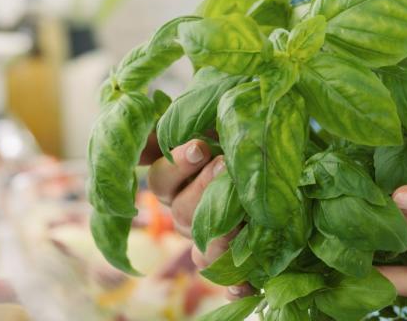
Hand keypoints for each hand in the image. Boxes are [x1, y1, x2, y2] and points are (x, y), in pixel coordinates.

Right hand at [147, 139, 251, 298]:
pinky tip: (245, 284)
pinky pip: (228, 278)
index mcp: (173, 183)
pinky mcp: (230, 260)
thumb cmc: (228, 135)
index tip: (200, 147)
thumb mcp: (203, 121)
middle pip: (182, 211)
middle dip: (205, 188)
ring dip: (220, 234)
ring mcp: (205, 240)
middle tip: (226, 164)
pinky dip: (235, 283)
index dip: (178, 165)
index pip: (161, 179)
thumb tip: (143, 124)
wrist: (263, 158)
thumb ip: (175, 123)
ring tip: (241, 215)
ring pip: (202, 248)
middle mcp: (184, 214)